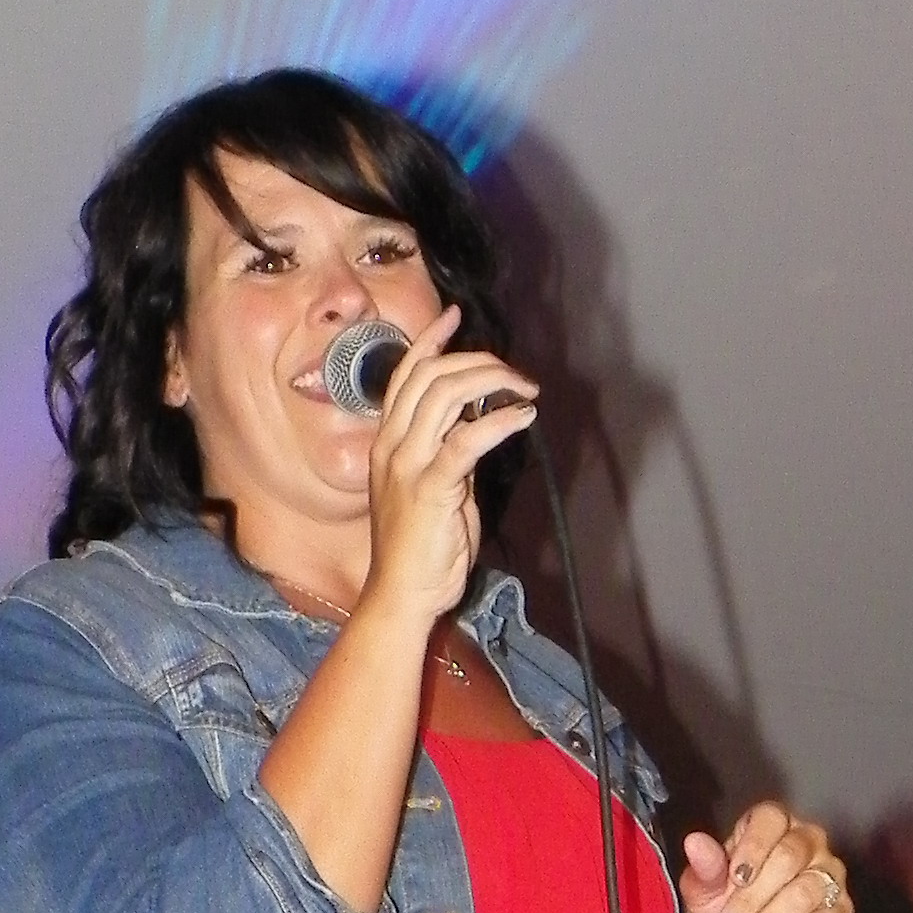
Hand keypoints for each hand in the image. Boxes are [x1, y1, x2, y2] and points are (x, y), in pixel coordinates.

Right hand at [361, 312, 537, 628]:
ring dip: (493, 383)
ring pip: (446, 394)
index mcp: (387, 442)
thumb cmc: (419, 551)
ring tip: (524, 391)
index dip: (430, 340)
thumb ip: (449, 454)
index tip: (455, 316)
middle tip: (516, 374)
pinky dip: (500, 421)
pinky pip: (467, 439)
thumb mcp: (432, 490)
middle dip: (479, 362)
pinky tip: (522, 418)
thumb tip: (478, 426)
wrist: (400, 595)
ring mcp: (407, 465)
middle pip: (431, 375)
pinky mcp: (430, 488)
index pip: (405, 376)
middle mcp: (392, 446)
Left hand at [680, 800, 850, 912]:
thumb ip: (704, 868)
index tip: (735, 879)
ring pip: (807, 892)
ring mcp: (830, 876)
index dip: (754, 847)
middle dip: (753, 898)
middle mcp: (807, 843)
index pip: (771, 818)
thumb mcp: (702, 893)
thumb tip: (695, 841)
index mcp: (770, 826)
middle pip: (791, 856)